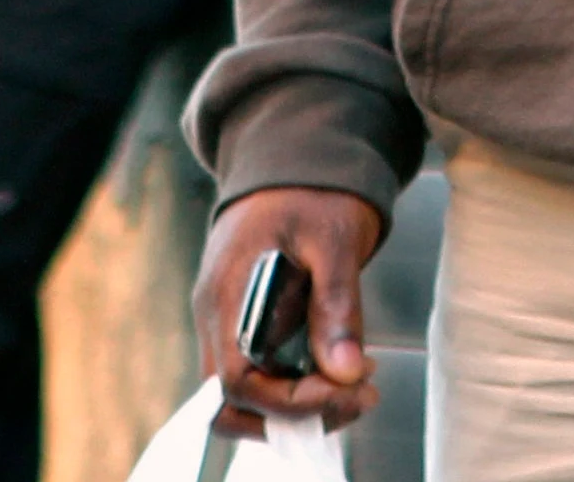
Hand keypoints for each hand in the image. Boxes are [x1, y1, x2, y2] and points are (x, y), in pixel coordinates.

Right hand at [197, 186, 385, 433]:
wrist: (294, 157)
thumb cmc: (310, 190)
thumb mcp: (333, 239)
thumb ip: (336, 305)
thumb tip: (346, 371)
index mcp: (226, 294)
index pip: (236, 381)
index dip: (290, 403)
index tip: (347, 390)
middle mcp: (217, 316)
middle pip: (231, 403)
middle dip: (293, 417)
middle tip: (357, 395)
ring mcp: (227, 321)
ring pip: (246, 395)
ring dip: (299, 406)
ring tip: (356, 382)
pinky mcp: (245, 323)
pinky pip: (261, 374)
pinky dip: (299, 385)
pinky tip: (342, 364)